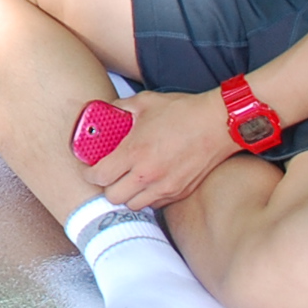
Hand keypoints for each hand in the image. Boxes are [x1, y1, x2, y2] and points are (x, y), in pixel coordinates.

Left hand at [87, 89, 241, 210]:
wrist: (218, 123)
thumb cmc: (182, 111)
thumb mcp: (145, 102)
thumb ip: (121, 107)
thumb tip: (107, 110)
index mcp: (134, 152)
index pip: (100, 176)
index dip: (89, 174)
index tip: (90, 169)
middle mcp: (147, 174)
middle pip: (113, 197)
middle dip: (107, 187)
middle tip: (109, 175)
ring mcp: (165, 187)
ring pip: (134, 205)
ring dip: (127, 195)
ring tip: (128, 180)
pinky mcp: (180, 192)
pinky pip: (155, 204)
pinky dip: (147, 197)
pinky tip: (148, 183)